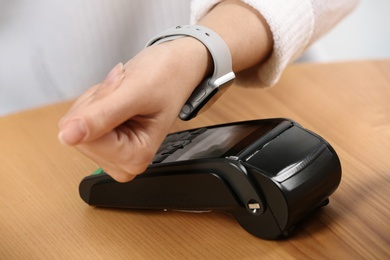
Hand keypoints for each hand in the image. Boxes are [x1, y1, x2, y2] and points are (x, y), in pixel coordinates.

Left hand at [58, 39, 210, 181]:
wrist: (174, 68)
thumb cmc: (166, 78)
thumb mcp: (136, 92)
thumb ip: (103, 116)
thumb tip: (67, 136)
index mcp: (135, 157)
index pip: (86, 139)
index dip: (99, 106)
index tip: (124, 93)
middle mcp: (123, 161)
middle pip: (78, 133)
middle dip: (97, 104)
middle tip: (124, 91)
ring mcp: (111, 152)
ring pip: (75, 124)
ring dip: (96, 100)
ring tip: (124, 94)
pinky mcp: (103, 141)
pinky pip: (77, 119)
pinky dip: (94, 100)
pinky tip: (117, 97)